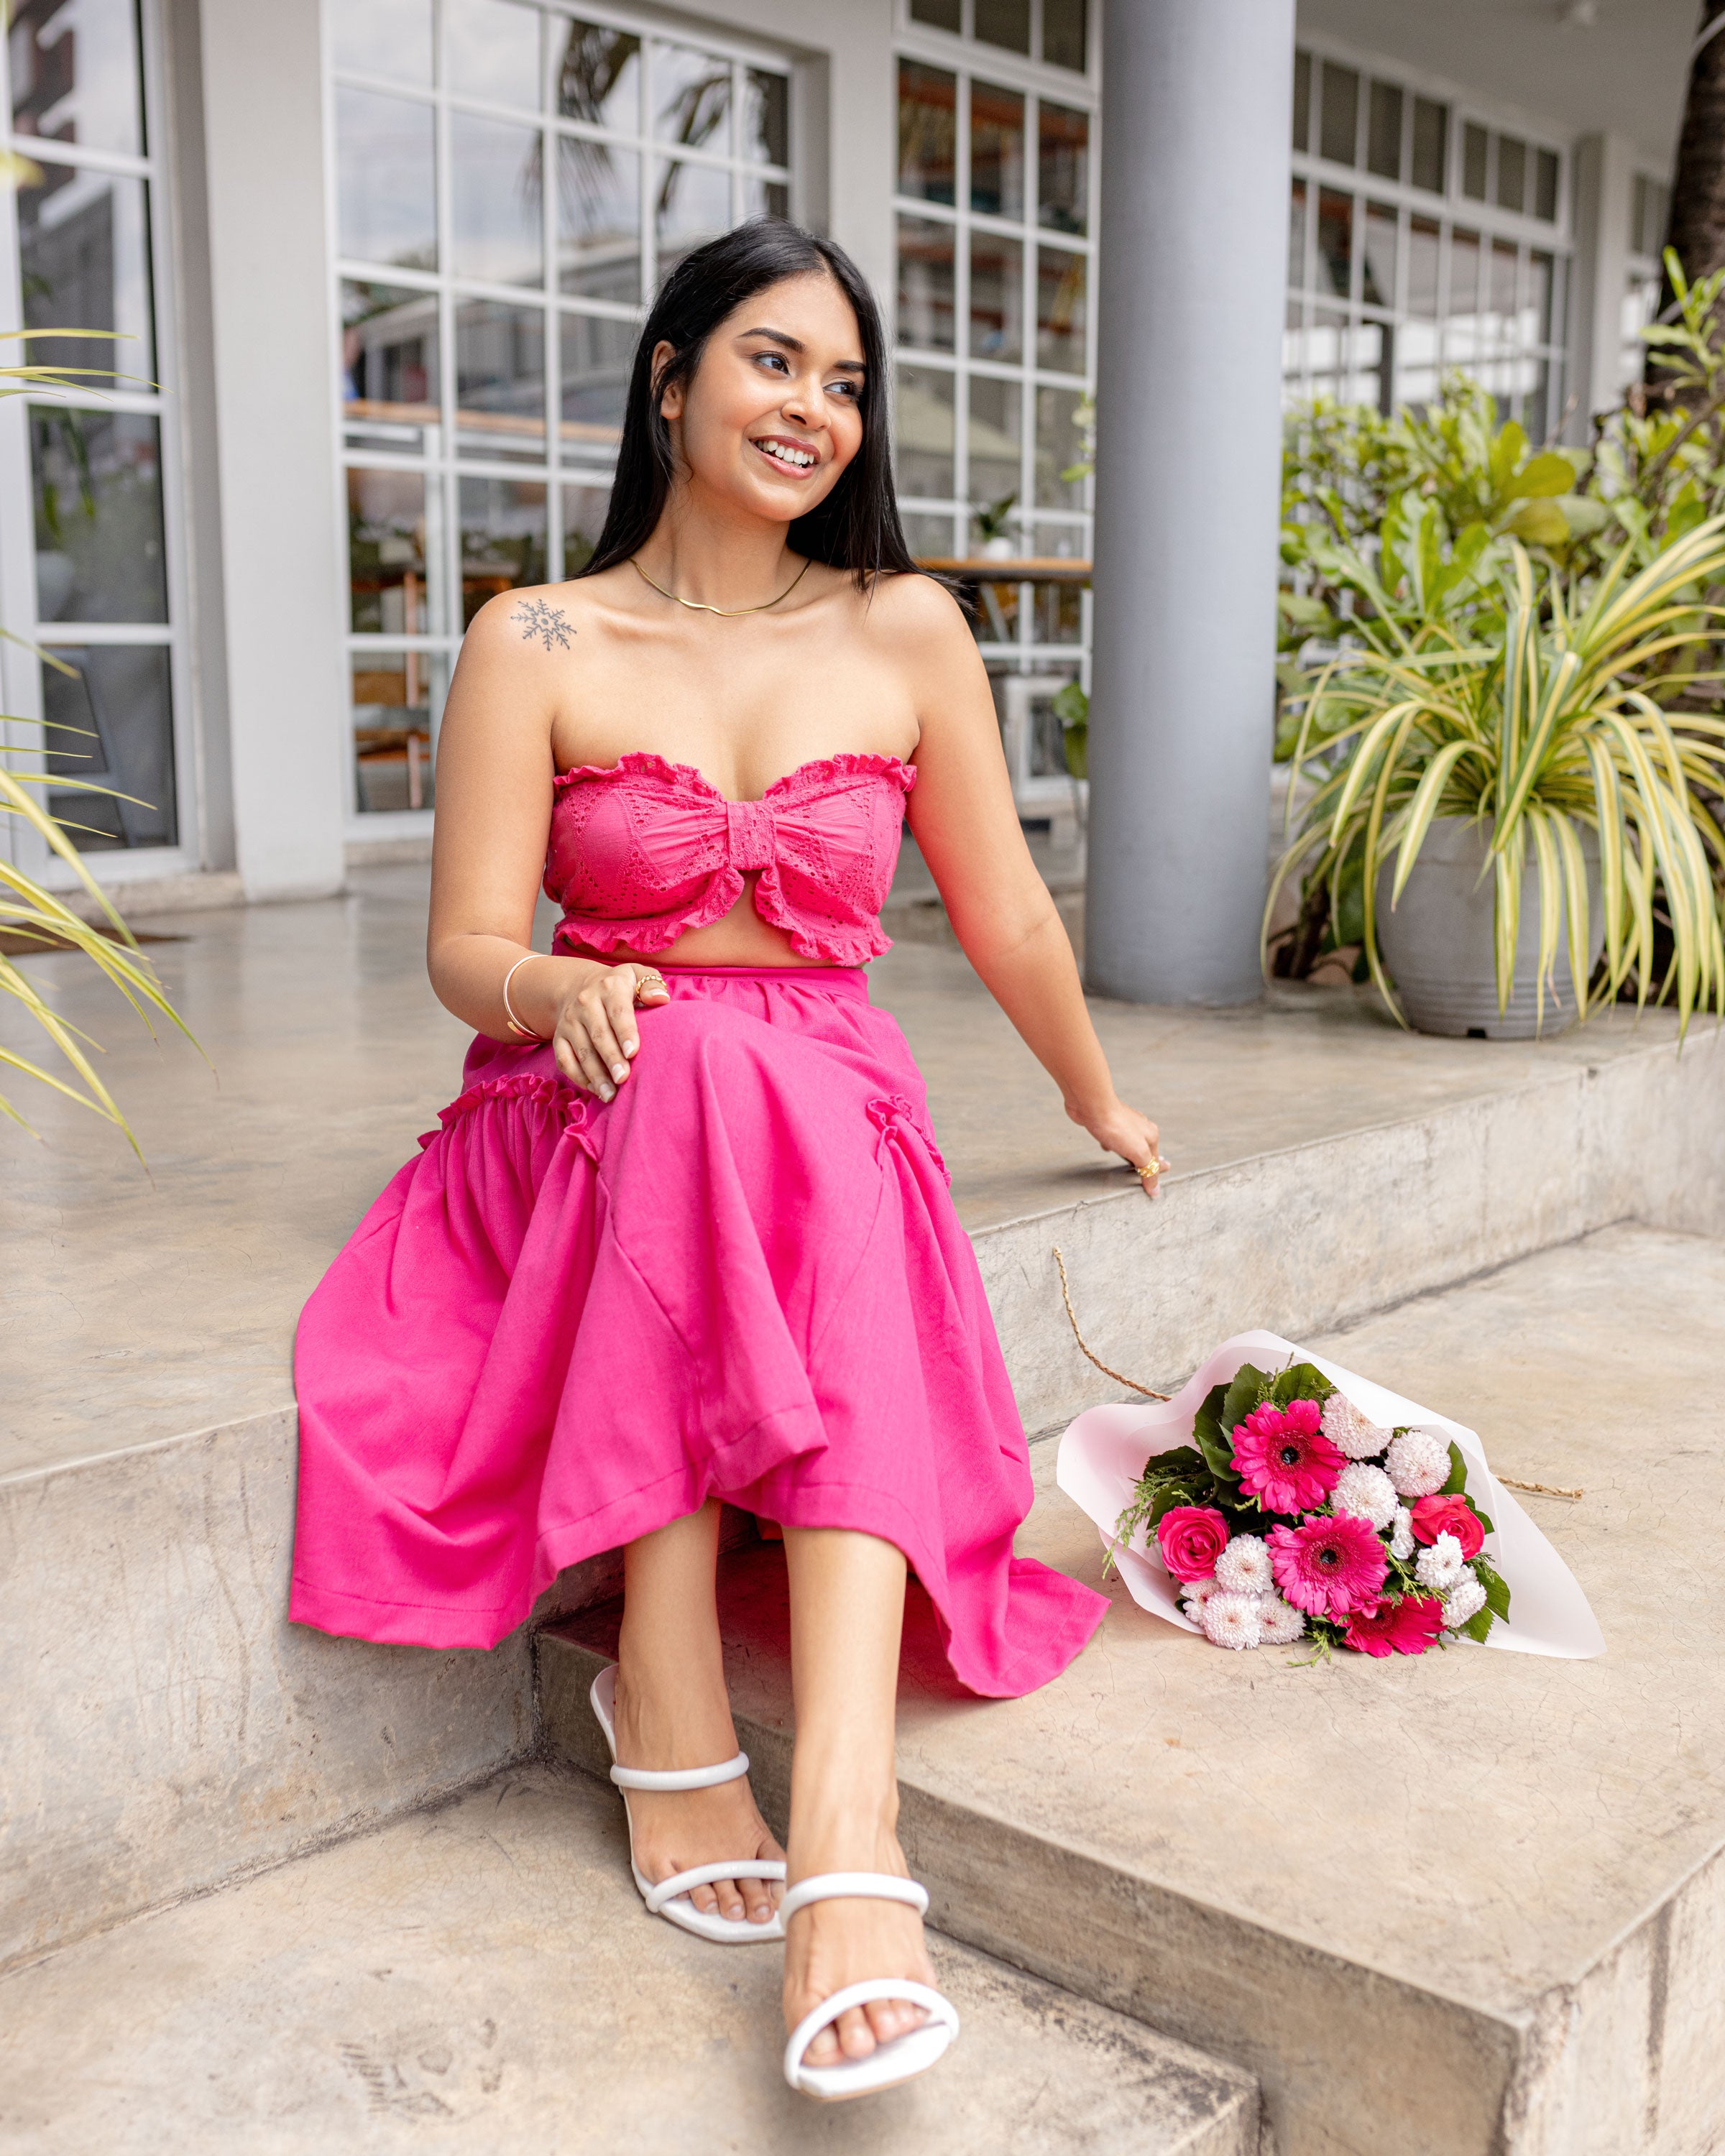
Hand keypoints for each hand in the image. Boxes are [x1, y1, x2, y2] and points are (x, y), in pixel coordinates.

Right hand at [551, 961, 670, 1100]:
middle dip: (611, 1058)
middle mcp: (585, 1003)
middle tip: (623, 1078)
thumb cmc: (619, 987)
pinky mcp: (558, 1037)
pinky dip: (578, 1077)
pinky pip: (565, 1060)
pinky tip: (595, 1090)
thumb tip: (661, 999)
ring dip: (595, 1074)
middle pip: (599, 1034)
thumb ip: (651, 983)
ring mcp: (569, 1021)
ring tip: (610, 1094)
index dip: (625, 1032)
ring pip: (581, 1051)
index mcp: (609, 987)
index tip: (633, 1052)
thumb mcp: (636, 975)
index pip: (618, 1011)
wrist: (579, 987)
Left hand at [1067, 1095, 1166, 1192]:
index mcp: (1151, 1135)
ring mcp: (1124, 1125)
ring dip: (1129, 1153)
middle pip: (1144, 1150)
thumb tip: (1155, 1189)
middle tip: (1148, 1171)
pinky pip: (1113, 1138)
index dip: (1154, 1173)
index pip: (1154, 1161)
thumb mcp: (1138, 1153)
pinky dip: (1112, 1144)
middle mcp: (1140, 1128)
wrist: (1092, 1106)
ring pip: (1129, 1143)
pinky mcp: (1108, 1124)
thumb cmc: (1116, 1126)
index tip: (1154, 1187)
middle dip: (1145, 1161)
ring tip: (1130, 1162)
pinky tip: (1107, 1148)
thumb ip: (1148, 1170)